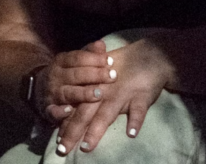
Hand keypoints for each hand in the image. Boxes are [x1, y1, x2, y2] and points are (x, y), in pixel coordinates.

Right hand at [38, 39, 115, 118]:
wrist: (39, 91)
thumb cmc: (65, 75)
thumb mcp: (73, 62)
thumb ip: (88, 54)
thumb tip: (101, 44)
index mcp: (60, 62)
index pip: (77, 58)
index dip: (93, 59)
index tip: (110, 61)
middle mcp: (55, 76)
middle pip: (75, 75)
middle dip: (94, 75)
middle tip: (112, 76)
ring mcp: (52, 93)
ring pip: (67, 93)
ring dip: (83, 93)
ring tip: (99, 94)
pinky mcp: (49, 110)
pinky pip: (53, 111)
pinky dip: (60, 112)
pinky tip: (69, 110)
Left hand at [54, 38, 174, 154]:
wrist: (148, 56)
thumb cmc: (122, 70)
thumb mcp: (103, 80)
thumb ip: (90, 95)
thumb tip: (71, 112)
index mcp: (92, 90)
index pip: (76, 110)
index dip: (65, 125)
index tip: (57, 142)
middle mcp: (103, 93)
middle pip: (85, 114)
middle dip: (73, 132)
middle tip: (63, 149)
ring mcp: (121, 95)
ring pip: (106, 114)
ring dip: (95, 130)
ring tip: (86, 146)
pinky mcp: (141, 96)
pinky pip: (138, 110)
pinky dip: (135, 121)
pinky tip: (130, 133)